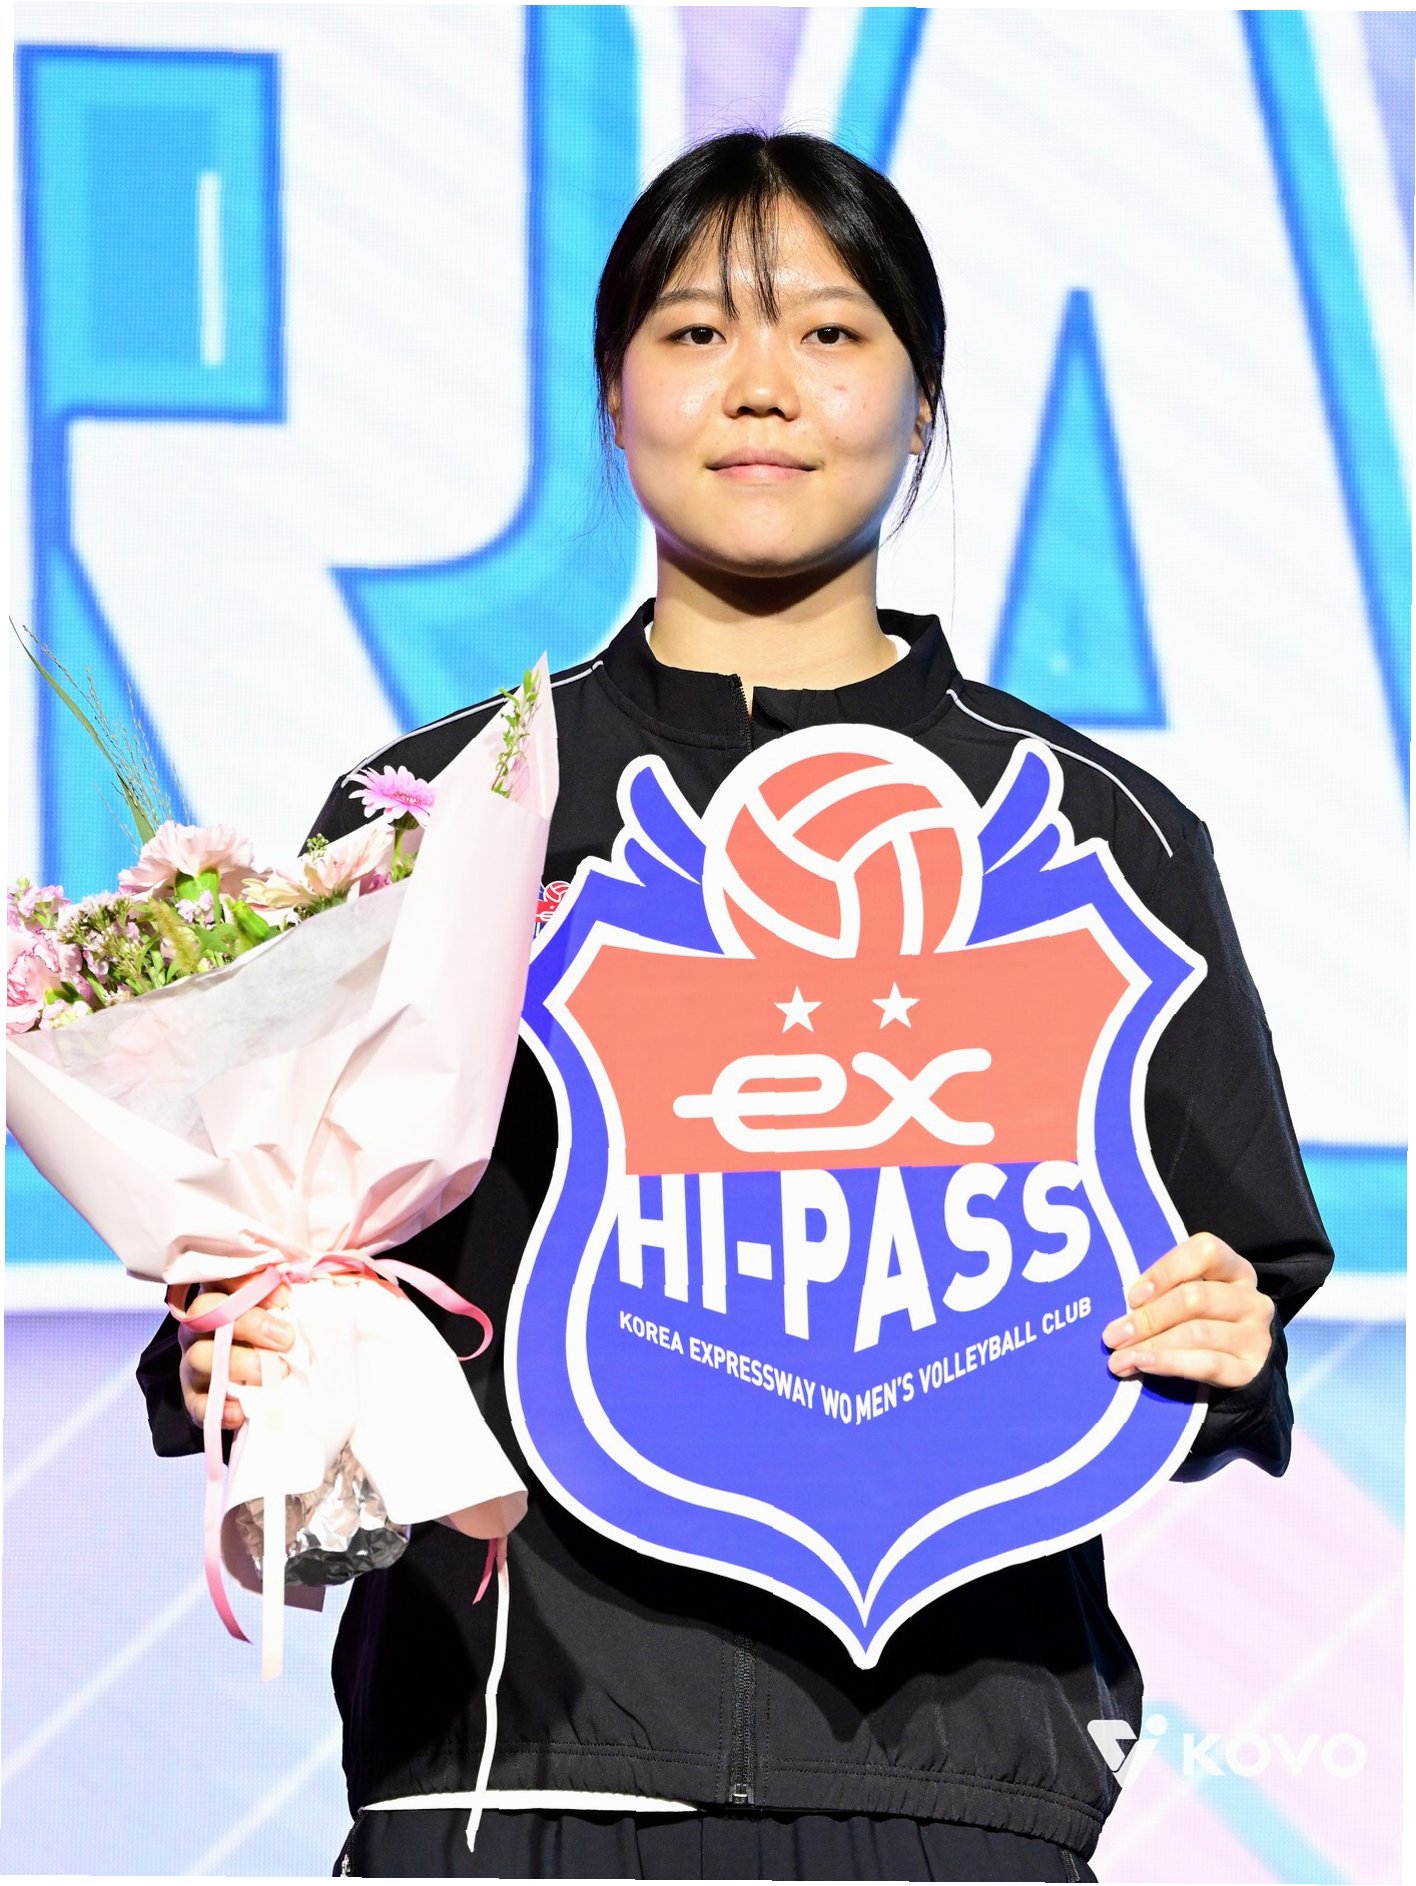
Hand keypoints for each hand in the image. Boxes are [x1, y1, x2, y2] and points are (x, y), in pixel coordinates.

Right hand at [177, 1271, 294, 1430]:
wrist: (255, 1384)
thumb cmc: (274, 1337)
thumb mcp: (282, 1312)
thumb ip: (292, 1297)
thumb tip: (331, 1280)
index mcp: (220, 1294)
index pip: (222, 1276)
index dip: (249, 1282)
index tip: (285, 1296)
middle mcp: (200, 1325)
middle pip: (205, 1311)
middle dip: (249, 1322)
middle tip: (286, 1338)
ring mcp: (193, 1362)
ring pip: (199, 1356)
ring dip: (239, 1363)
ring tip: (274, 1373)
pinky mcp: (195, 1398)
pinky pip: (198, 1404)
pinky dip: (220, 1408)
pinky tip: (242, 1411)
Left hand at [1101, 1232, 1275, 1388]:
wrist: (1241, 1370)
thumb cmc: (1203, 1324)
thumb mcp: (1188, 1299)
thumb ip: (1164, 1295)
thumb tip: (1119, 1315)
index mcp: (1235, 1270)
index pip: (1205, 1252)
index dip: (1165, 1271)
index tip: (1133, 1297)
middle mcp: (1251, 1299)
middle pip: (1195, 1298)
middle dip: (1148, 1318)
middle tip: (1114, 1336)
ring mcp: (1255, 1336)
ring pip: (1198, 1333)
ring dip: (1152, 1345)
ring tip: (1120, 1358)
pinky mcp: (1251, 1369)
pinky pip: (1208, 1364)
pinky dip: (1170, 1363)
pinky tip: (1144, 1366)